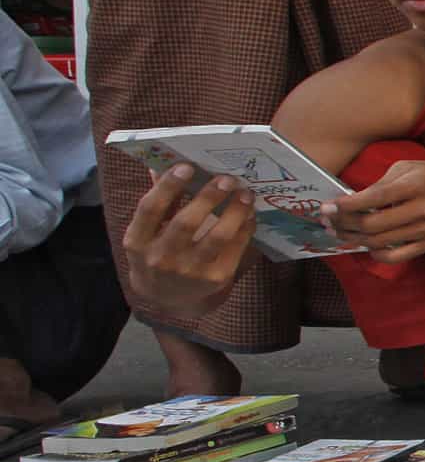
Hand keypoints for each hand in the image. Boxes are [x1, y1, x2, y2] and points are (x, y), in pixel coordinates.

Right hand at [119, 167, 256, 317]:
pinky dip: (245, 228)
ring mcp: (189, 271)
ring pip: (217, 237)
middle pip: (186, 223)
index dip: (167, 186)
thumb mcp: (149, 231)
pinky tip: (249, 213)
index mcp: (137, 241)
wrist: (167, 298)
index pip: (150, 209)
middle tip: (226, 178)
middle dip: (208, 197)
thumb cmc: (157, 252)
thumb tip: (161, 164)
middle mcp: (160, 258)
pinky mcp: (214, 279)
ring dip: (234, 212)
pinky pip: (235, 248)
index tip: (186, 166)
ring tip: (245, 193)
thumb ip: (159, 201)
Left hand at [329, 159, 424, 263]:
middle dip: (344, 223)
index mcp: (415, 185)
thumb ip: (381, 184)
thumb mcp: (407, 168)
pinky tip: (366, 245)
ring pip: (380, 241)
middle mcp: (422, 209)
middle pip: (372, 224)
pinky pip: (397, 256)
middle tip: (328, 220)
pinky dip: (377, 254)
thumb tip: (353, 201)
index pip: (374, 199)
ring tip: (339, 232)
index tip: (327, 207)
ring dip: (354, 238)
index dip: (346, 205)